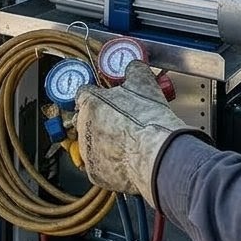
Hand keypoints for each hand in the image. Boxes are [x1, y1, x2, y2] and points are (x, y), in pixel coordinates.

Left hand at [75, 61, 207, 207]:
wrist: (158, 154)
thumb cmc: (149, 120)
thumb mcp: (144, 84)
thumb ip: (134, 70)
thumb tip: (133, 67)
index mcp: (90, 103)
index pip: (84, 93)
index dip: (97, 95)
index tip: (107, 98)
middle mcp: (83, 128)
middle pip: (86, 120)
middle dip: (101, 120)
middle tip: (122, 122)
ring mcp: (87, 152)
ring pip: (92, 144)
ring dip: (105, 142)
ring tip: (128, 142)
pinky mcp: (95, 173)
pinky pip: (99, 166)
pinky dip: (110, 164)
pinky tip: (127, 159)